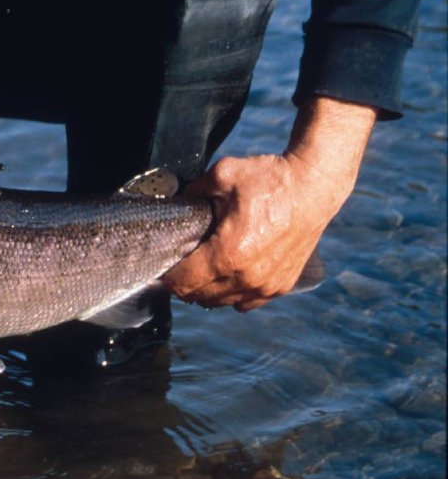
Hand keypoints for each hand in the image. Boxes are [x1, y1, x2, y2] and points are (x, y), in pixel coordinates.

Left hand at [164, 97, 376, 311]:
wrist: (315, 186)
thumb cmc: (270, 179)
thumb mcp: (222, 175)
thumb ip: (193, 192)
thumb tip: (178, 202)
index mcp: (228, 255)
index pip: (182, 283)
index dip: (167, 275)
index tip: (163, 264)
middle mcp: (246, 277)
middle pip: (198, 296)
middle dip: (184, 283)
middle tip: (180, 264)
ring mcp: (266, 285)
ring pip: (220, 303)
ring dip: (206, 290)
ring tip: (201, 270)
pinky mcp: (281, 286)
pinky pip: (246, 302)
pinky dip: (232, 294)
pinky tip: (227, 276)